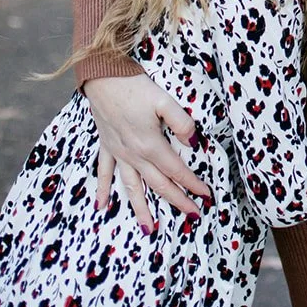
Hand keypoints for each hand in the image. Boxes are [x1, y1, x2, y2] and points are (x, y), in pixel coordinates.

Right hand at [84, 73, 211, 230]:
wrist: (103, 78)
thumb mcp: (165, 101)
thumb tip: (193, 144)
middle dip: (177, 201)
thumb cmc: (135, 87)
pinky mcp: (106, 146)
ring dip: (141, 208)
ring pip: (132, 187)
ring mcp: (118, 153)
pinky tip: (101, 206)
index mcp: (151, 145)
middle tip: (192, 215)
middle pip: (158, 184)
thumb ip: (182, 123)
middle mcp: (134, 155)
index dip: (192, 184)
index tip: (206, 196)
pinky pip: (104, 173)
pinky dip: (102, 190)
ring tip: (149, 229)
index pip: (177, 170)